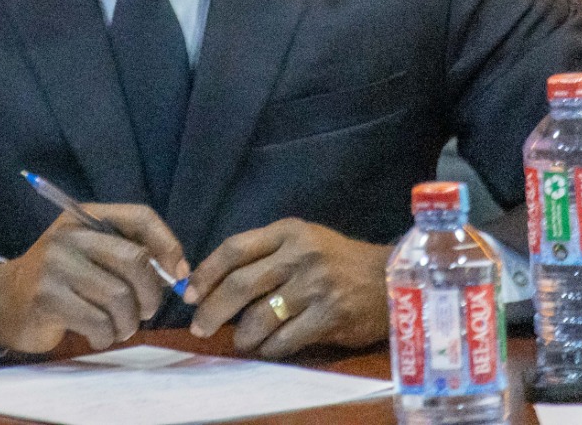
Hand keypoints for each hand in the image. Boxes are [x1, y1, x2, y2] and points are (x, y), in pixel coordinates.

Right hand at [0, 204, 187, 353]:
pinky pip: (98, 322)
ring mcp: (55, 265)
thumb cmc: (61, 280)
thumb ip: (128, 253)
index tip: (180, 274)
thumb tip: (180, 272)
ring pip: (119, 297)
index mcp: (84, 216)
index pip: (140, 217)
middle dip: (150, 294)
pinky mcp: (46, 298)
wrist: (3, 302)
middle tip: (144, 311)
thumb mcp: (89, 253)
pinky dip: (107, 336)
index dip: (168, 244)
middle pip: (135, 260)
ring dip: (128, 323)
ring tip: (119, 328)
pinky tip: (98, 335)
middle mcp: (69, 235)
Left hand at [184, 218, 390, 357]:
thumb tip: (215, 284)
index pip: (235, 249)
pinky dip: (270, 348)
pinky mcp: (329, 316)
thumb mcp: (304, 242)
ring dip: (243, 335)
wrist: (391, 279)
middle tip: (200, 327)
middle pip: (241, 284)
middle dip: (213, 310)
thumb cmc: (339, 261)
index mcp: (289, 232)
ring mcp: (316, 286)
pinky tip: (270, 347)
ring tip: (242, 340)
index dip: (207, 273)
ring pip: (260, 317)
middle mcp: (300, 255)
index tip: (190, 293)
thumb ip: (265, 256)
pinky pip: (284, 340)